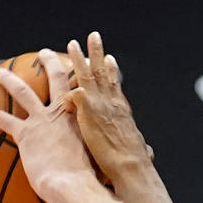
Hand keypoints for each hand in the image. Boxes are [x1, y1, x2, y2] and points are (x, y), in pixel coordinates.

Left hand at [0, 50, 93, 198]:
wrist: (72, 184)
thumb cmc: (88, 179)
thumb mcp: (99, 163)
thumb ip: (96, 157)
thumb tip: (102, 169)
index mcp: (82, 119)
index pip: (83, 91)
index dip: (83, 77)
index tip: (81, 65)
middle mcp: (63, 114)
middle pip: (57, 80)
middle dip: (51, 64)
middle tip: (45, 54)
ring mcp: (43, 121)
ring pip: (24, 92)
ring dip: (10, 80)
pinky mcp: (26, 134)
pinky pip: (3, 120)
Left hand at [66, 32, 151, 186]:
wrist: (130, 166)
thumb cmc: (134, 164)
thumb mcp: (137, 150)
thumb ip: (136, 146)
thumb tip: (147, 151)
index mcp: (122, 111)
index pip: (115, 86)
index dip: (112, 71)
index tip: (109, 59)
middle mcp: (112, 103)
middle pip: (102, 72)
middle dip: (97, 53)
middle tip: (93, 36)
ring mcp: (100, 105)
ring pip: (88, 75)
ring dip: (79, 58)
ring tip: (72, 43)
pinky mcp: (88, 111)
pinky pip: (73, 91)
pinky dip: (68, 78)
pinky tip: (55, 67)